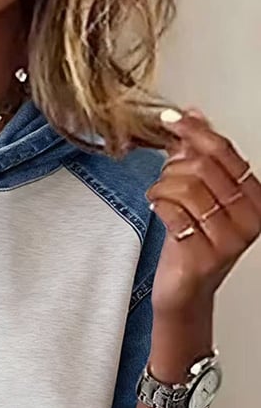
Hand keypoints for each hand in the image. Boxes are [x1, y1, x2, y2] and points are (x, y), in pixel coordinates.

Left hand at [145, 107, 260, 318]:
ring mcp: (229, 239)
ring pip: (187, 188)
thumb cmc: (191, 246)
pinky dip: (158, 206)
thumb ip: (198, 157)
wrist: (184, 293)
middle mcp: (249, 218)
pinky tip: (157, 209)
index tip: (172, 119)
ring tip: (157, 196)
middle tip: (162, 180)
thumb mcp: (199, 197)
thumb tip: (194, 114)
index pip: (225, 152)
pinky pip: (174, 213)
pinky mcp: (205, 256)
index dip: (195, 131)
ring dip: (162, 187)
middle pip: (204, 167)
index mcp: (254, 198)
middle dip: (172, 167)